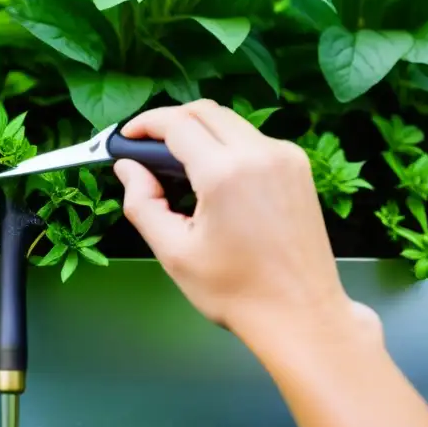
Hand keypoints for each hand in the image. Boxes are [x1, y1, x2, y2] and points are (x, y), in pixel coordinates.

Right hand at [114, 100, 368, 342]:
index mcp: (226, 173)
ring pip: (230, 122)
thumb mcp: (173, 251)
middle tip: (146, 148)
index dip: (145, 124)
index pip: (177, 124)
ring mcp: (285, 159)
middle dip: (170, 122)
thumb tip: (128, 169)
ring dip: (198, 131)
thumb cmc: (238, 292)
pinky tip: (212, 177)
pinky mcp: (298, 168)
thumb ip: (142, 202)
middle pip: (204, 111)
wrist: (300, 315)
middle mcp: (260, 155)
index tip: (127, 137)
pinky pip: (252, 140)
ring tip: (176, 166)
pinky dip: (226, 145)